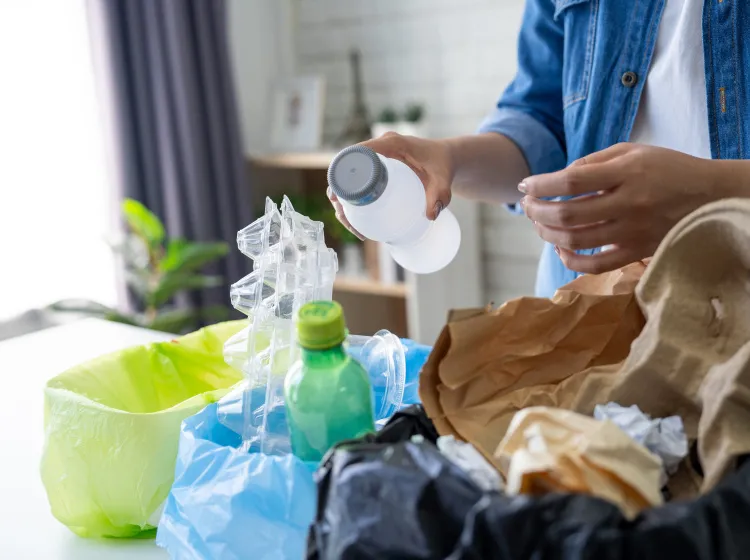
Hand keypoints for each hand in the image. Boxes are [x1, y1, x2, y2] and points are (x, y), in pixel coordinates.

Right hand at [327, 132, 454, 238]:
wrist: (447, 158)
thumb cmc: (443, 164)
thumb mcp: (443, 178)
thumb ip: (440, 194)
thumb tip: (430, 215)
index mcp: (391, 143)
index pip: (358, 154)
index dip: (343, 173)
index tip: (337, 196)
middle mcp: (380, 148)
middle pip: (348, 168)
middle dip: (340, 193)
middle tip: (344, 217)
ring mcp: (377, 158)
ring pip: (351, 177)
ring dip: (345, 199)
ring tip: (353, 226)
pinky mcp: (378, 168)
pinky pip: (360, 180)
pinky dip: (354, 198)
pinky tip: (357, 219)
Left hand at [518, 143, 720, 273]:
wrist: (711, 197)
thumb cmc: (667, 170)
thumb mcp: (633, 151)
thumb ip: (593, 161)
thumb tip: (558, 177)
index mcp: (627, 173)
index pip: (570, 181)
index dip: (540, 185)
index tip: (525, 185)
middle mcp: (628, 203)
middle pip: (567, 214)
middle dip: (537, 210)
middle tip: (527, 205)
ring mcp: (632, 232)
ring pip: (575, 240)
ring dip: (546, 233)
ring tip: (538, 223)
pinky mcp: (636, 252)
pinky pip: (595, 266)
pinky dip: (570, 260)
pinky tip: (560, 248)